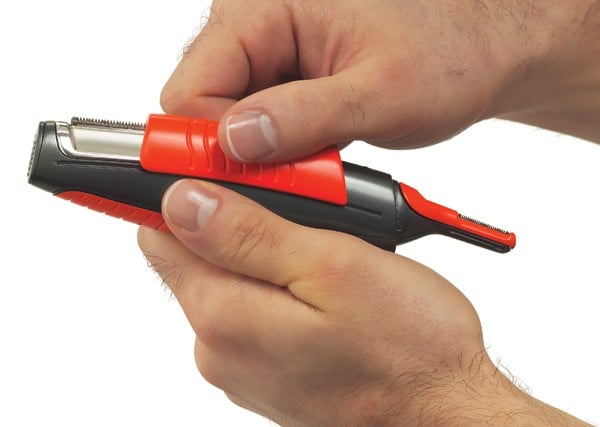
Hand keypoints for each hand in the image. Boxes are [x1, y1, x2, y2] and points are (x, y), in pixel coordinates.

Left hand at [138, 180, 588, 425]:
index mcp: (224, 316)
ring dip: (262, 253)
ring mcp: (242, 364)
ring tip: (319, 249)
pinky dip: (276, 287)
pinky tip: (319, 288)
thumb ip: (249, 234)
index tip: (224, 170)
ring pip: (227, 281)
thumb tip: (182, 201)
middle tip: (298, 208)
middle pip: (194, 256)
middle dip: (234, 220)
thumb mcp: (331, 267)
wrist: (442, 412)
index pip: (160, 234)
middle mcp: (219, 348)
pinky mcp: (266, 370)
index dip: (187, 190)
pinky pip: (252, 311)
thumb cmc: (406, 348)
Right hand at [160, 0, 599, 162]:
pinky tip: (310, 154)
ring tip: (311, 163)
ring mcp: (269, 49)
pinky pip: (255, 119)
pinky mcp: (284, 75)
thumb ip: (303, 117)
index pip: (192, 85)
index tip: (243, 182)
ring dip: (260, 152)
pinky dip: (276, 147)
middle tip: (287, 178)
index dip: (207, 142)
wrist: (480, 46)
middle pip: (200, 102)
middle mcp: (256, 21)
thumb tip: (234, 142)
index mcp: (266, 7)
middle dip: (234, 151)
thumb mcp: (380, 92)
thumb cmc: (447, 52)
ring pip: (226, 116)